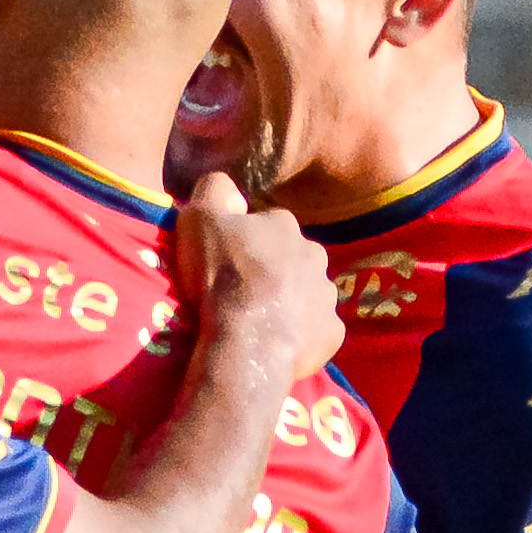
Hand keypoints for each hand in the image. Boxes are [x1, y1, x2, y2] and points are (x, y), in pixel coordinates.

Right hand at [171, 172, 341, 391]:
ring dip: (288, 306)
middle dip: (274, 274)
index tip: (226, 266)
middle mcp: (314, 255)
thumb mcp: (200, 220)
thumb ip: (212, 192)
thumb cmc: (222, 278)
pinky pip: (317, 331)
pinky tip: (278, 347)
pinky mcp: (331, 332)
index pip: (267, 227)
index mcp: (284, 226)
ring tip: (259, 326)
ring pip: (307, 296)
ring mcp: (327, 296)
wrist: (246, 341)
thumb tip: (222, 185)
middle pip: (292, 261)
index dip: (245, 246)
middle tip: (243, 297)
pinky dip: (301, 337)